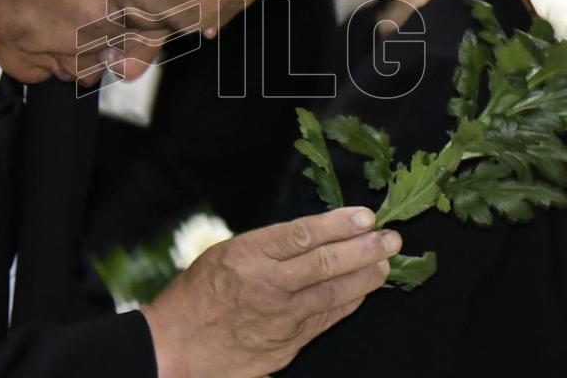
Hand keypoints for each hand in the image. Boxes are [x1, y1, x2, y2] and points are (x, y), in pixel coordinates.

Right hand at [142, 207, 399, 376]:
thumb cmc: (195, 297)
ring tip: (386, 262)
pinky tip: (362, 292)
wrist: (176, 350)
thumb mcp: (223, 253)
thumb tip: (313, 235)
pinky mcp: (287, 345)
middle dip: (364, 248)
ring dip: (365, 276)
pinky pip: (325, 319)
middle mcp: (267, 285)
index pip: (303, 234)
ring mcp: (280, 319)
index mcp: (248, 255)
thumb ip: (266, 246)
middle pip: (326, 263)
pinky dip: (347, 303)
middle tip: (391, 237)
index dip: (339, 224)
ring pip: (333, 293)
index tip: (365, 216)